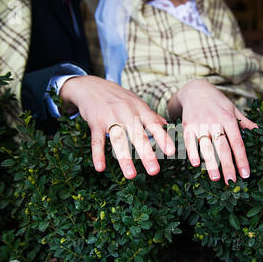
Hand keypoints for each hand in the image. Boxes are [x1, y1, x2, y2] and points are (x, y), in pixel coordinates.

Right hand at [60, 75, 174, 178]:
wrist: (91, 85)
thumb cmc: (118, 97)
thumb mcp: (136, 102)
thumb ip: (150, 115)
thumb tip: (167, 125)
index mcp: (138, 109)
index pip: (153, 124)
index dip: (162, 138)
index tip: (171, 152)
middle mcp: (126, 113)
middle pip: (137, 135)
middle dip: (146, 153)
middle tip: (155, 171)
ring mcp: (110, 117)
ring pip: (118, 140)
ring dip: (124, 159)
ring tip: (131, 176)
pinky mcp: (95, 122)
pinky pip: (96, 140)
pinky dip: (97, 154)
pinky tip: (100, 168)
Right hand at [169, 79, 257, 184]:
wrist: (195, 89)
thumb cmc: (217, 101)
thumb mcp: (233, 108)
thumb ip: (244, 122)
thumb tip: (260, 131)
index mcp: (228, 118)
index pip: (237, 142)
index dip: (242, 159)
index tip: (246, 173)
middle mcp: (214, 121)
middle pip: (222, 147)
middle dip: (228, 166)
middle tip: (232, 182)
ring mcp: (200, 124)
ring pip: (206, 147)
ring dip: (211, 164)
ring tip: (216, 178)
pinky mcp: (187, 126)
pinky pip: (189, 141)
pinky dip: (192, 153)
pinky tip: (196, 164)